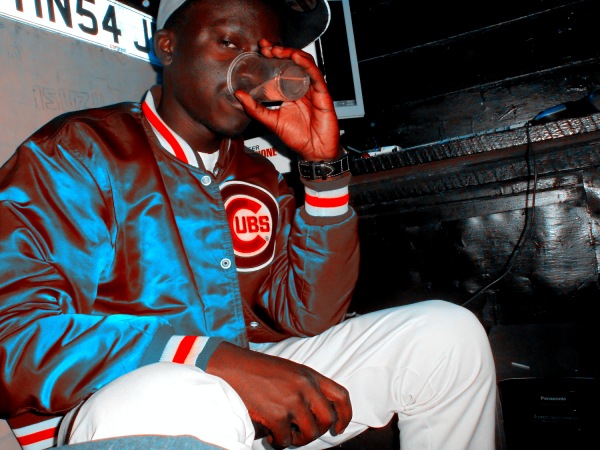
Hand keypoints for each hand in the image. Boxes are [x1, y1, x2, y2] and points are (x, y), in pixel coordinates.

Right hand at [206, 342, 351, 448]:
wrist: (233, 367)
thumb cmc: (259, 370)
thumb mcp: (290, 371)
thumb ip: (307, 387)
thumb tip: (317, 413)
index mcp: (310, 375)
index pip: (341, 396)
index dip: (345, 415)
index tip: (338, 427)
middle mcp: (305, 387)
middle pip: (328, 419)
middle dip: (318, 432)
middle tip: (302, 434)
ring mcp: (292, 400)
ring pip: (310, 433)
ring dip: (298, 439)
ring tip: (284, 434)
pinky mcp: (276, 414)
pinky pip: (286, 439)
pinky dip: (279, 442)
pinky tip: (270, 436)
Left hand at [234, 39, 342, 161]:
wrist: (314, 152)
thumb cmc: (298, 138)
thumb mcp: (271, 122)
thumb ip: (255, 109)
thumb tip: (239, 95)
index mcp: (291, 91)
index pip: (283, 68)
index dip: (273, 56)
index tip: (261, 49)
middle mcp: (303, 87)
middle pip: (293, 62)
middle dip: (280, 51)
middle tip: (266, 48)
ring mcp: (313, 89)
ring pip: (305, 64)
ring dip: (292, 54)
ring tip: (279, 50)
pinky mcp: (323, 94)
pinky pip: (316, 75)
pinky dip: (307, 64)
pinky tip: (297, 57)